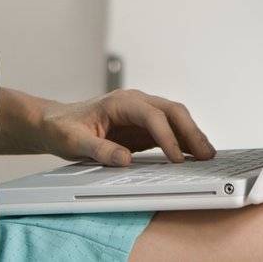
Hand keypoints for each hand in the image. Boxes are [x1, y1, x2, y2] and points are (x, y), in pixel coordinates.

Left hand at [33, 89, 216, 166]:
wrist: (55, 122)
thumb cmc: (63, 127)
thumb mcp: (75, 141)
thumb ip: (99, 149)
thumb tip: (125, 159)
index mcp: (121, 102)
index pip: (152, 116)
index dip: (167, 137)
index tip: (176, 159)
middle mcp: (135, 103)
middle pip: (171, 111)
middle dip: (191, 131)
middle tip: (206, 154)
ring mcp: (141, 114)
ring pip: (174, 119)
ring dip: (192, 136)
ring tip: (207, 156)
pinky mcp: (142, 128)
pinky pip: (168, 131)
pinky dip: (183, 142)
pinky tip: (193, 155)